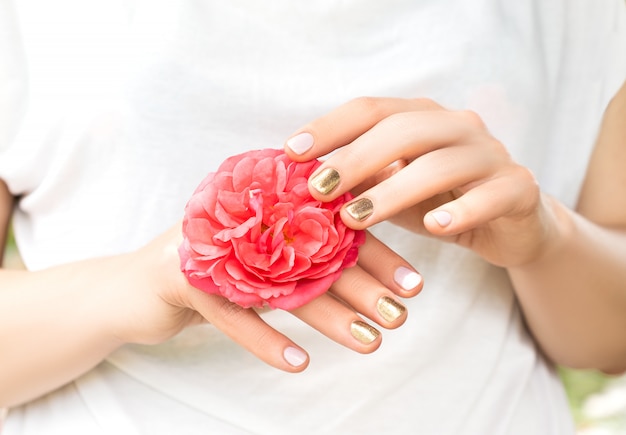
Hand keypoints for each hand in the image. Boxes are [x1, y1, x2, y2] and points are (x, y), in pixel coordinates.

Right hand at [114, 221, 421, 372]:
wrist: (132, 287)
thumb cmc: (209, 271)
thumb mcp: (257, 259)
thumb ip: (302, 253)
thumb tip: (367, 261)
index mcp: (262, 206)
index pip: (331, 226)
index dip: (374, 254)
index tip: (413, 284)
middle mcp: (239, 218)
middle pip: (313, 254)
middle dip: (362, 287)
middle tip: (401, 313)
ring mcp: (209, 246)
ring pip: (280, 285)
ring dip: (330, 318)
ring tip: (370, 343)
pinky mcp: (182, 278)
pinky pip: (232, 316)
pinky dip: (265, 340)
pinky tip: (299, 363)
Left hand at [285, 97, 546, 267]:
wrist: (509, 224)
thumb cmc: (440, 203)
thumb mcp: (394, 190)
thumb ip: (362, 180)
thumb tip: (305, 180)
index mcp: (423, 118)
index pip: (372, 109)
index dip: (331, 127)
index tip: (291, 151)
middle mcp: (458, 126)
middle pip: (404, 129)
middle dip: (356, 158)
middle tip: (318, 188)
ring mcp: (491, 155)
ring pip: (442, 164)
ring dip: (395, 191)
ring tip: (356, 218)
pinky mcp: (519, 188)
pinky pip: (491, 195)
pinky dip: (462, 211)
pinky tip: (436, 227)